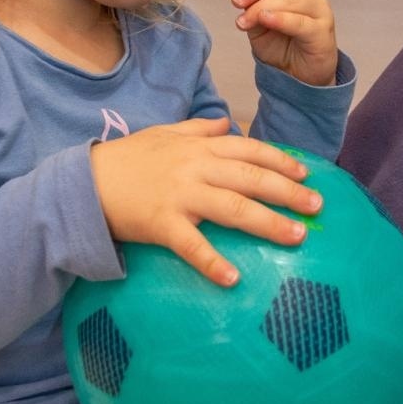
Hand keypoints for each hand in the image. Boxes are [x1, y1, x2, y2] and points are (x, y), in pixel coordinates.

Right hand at [90, 117, 322, 285]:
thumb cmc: (126, 160)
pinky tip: (233, 279)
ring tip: (296, 236)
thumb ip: (198, 128)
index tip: (306, 174)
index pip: (249, 150)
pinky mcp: (162, 224)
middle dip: (288, 191)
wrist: (84, 182)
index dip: (281, 161)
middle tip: (317, 207)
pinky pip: (192, 246)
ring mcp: (180, 196)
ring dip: (268, 223)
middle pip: (251, 178)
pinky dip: (213, 263)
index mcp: (198, 147)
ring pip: (233, 208)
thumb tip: (227, 123)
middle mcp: (195, 168)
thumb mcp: (163, 134)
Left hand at [226, 0, 338, 85]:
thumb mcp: (259, 25)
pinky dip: (281, 19)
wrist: (300, 75)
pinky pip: (300, 22)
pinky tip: (266, 20)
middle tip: (236, 1)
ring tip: (245, 20)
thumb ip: (251, 9)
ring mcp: (318, 12)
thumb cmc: (282, 47)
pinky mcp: (321, 32)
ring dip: (262, 7)